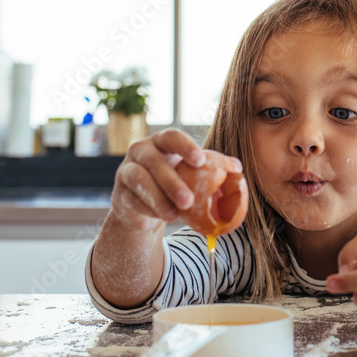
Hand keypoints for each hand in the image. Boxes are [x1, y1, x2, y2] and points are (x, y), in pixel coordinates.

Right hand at [109, 129, 242, 232]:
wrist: (143, 206)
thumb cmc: (172, 183)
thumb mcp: (190, 174)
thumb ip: (213, 168)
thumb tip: (237, 168)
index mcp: (160, 142)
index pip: (171, 137)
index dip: (185, 146)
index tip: (200, 161)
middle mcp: (140, 152)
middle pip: (153, 162)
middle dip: (171, 181)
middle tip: (189, 200)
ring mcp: (126, 172)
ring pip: (139, 182)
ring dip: (158, 200)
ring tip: (175, 215)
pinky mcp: (119, 195)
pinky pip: (132, 202)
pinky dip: (148, 212)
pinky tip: (162, 220)